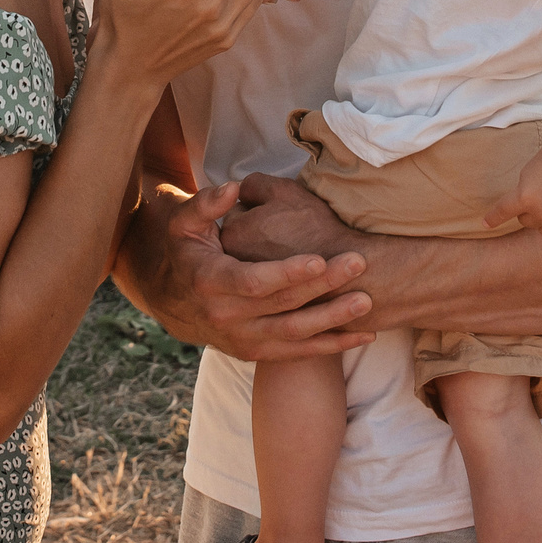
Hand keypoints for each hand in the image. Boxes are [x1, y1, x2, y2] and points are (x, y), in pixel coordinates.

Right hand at [158, 182, 375, 361]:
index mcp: (209, 281)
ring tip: (366, 300)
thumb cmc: (188, 252)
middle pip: (282, 304)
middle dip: (323, 284)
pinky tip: (364, 334)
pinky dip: (333, 346)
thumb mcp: (183, 222)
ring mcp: (242, 339)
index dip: (287, 272)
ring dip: (333, 319)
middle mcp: (225, 317)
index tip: (319, 258)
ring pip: (295, 334)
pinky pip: (299, 353)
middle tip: (358, 262)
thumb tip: (234, 188)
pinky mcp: (257, 353)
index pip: (253, 281)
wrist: (176, 303)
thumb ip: (206, 203)